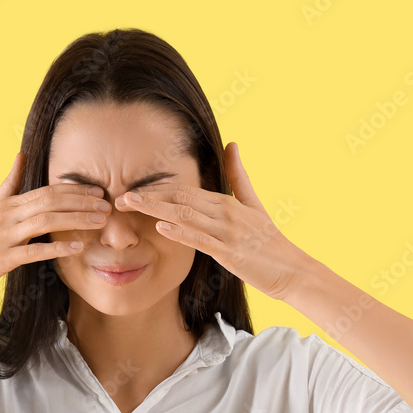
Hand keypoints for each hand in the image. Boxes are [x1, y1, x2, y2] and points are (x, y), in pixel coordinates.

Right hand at [0, 152, 110, 300]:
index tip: (97, 190)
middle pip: (50, 202)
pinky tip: (78, 248)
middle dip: (82, 202)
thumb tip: (20, 155)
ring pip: (45, 222)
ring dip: (76, 220)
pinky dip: (57, 248)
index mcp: (7, 204)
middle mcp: (6, 216)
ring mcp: (3, 237)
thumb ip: (8, 183)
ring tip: (100, 223)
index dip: (74, 189)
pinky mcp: (1, 259)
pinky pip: (34, 252)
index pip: (46, 190)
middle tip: (108, 205)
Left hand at [112, 142, 307, 301]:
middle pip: (180, 199)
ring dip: (155, 209)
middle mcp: (225, 212)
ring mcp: (227, 231)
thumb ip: (239, 176)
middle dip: (148, 197)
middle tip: (119, 196)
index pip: (185, 191)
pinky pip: (201, 239)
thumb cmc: (270, 241)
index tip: (132, 190)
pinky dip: (180, 232)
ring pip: (185, 215)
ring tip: (130, 205)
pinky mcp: (229, 251)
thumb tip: (233, 143)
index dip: (157, 190)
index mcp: (227, 202)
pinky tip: (161, 227)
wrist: (293, 269)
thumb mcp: (254, 204)